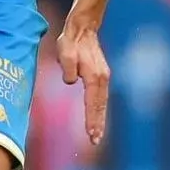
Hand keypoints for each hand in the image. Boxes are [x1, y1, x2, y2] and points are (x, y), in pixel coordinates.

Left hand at [56, 20, 111, 146]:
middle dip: (98, 124)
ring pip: (102, 103)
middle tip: (95, 141)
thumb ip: (68, 69)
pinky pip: (101, 98)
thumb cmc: (71, 42)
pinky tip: (97, 118)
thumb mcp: (65, 53)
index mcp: (94, 76)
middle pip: (100, 106)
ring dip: (99, 119)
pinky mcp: (101, 76)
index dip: (92, 119)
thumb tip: (71, 82)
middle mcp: (102, 79)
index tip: (91, 134)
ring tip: (96, 135)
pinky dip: (99, 110)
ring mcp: (103, 77)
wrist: (83, 29)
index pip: (92, 103)